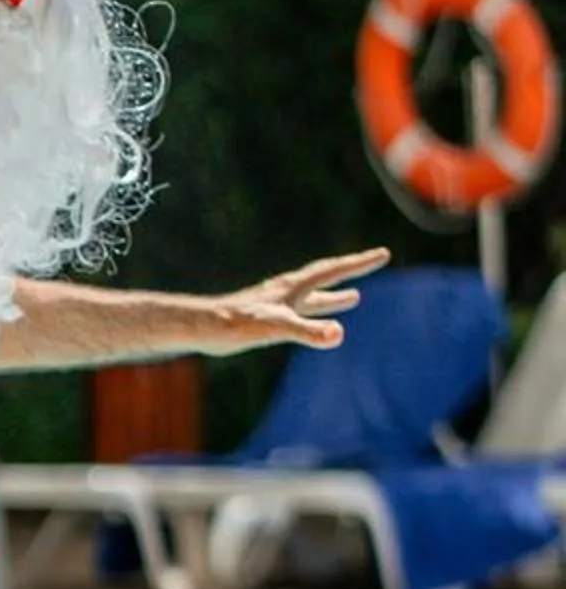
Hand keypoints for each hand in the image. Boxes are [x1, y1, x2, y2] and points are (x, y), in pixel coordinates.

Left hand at [207, 246, 389, 353]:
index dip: (359, 263)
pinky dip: (312, 312)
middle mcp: (288, 291)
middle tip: (375, 261)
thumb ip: (309, 332)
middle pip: (327, 276)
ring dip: (335, 296)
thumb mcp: (278, 328)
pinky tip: (312, 321)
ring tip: (355, 297)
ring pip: (314, 296)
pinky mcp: (266, 317)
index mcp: (294, 288)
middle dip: (352, 270)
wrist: (205, 327)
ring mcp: (277, 303)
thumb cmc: (239, 326)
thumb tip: (338, 334)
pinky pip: (299, 311)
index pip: (334, 271)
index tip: (383, 253)